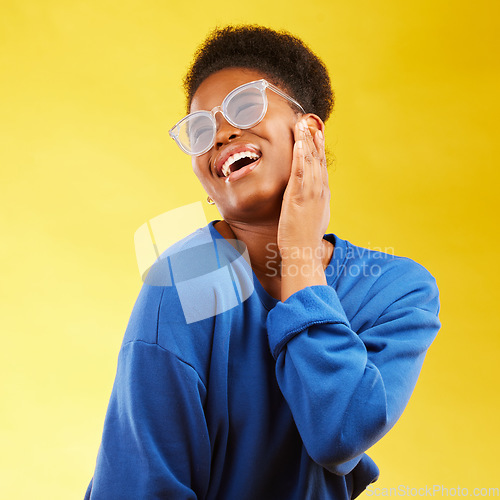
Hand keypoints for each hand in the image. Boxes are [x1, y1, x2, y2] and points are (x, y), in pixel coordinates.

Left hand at [277, 117, 329, 255]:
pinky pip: (300, 172)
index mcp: (323, 194)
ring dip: (306, 141)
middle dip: (313, 138)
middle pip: (318, 159)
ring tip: (302, 124)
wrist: (304, 252)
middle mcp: (319, 190)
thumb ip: (313, 202)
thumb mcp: (314, 216)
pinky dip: (301, 156)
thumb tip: (311, 196)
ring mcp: (310, 193)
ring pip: (310, 162)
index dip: (319, 148)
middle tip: (308, 121)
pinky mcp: (299, 197)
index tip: (316, 133)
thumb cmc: (305, 238)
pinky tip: (300, 144)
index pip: (322, 166)